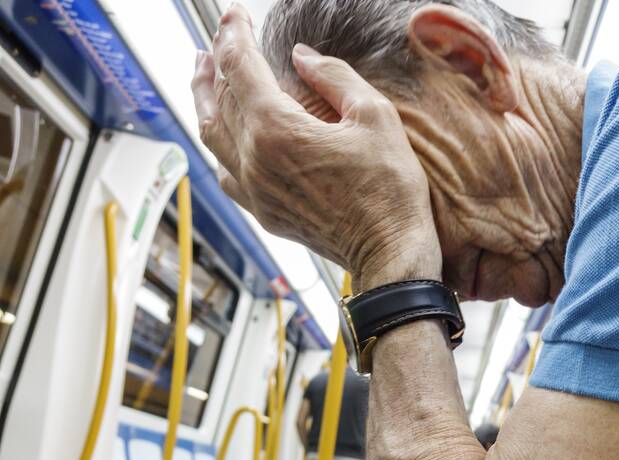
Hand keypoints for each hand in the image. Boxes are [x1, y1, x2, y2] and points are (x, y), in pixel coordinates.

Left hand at [191, 4, 440, 287]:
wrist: (390, 254)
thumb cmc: (390, 190)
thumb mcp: (375, 117)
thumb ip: (334, 77)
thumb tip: (302, 56)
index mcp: (277, 129)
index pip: (240, 66)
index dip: (234, 34)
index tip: (235, 14)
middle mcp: (254, 159)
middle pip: (218, 98)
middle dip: (216, 62)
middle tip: (217, 40)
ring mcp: (254, 190)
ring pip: (212, 135)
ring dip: (206, 100)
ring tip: (206, 77)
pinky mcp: (264, 212)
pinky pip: (225, 172)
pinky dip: (219, 145)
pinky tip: (225, 136)